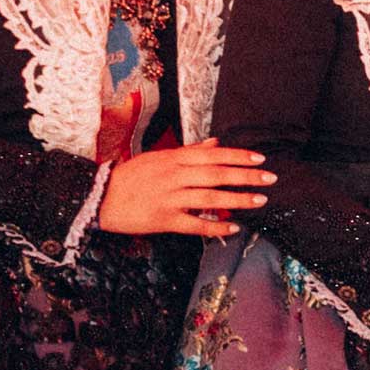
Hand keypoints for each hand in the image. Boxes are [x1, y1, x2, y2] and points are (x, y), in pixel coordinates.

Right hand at [95, 142, 269, 238]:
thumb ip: (189, 151)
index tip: (260, 159)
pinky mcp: (162, 219)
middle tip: (270, 179)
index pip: (212, 155)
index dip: (238, 156)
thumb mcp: (158, 157)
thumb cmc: (131, 177)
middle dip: (245, 176)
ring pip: (208, 197)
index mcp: (173, 159)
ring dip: (236, 199)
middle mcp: (173, 176)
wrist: (99, 198)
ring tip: (259, 201)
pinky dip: (214, 226)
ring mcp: (168, 198)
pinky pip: (193, 224)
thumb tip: (215, 142)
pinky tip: (232, 227)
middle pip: (215, 174)